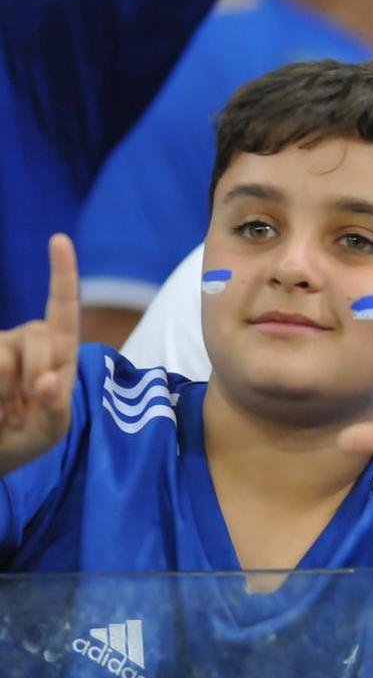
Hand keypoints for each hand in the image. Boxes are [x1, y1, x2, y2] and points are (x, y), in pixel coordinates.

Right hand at [0, 235, 79, 468]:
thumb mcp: (51, 431)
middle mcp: (25, 339)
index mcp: (57, 351)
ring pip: (3, 359)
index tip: (58, 238)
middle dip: (36, 376)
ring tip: (4, 414)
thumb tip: (48, 380)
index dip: (61, 273)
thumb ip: (55, 408)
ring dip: (5, 394)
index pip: (62, 308)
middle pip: (36, 336)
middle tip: (23, 412)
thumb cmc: (27, 438)